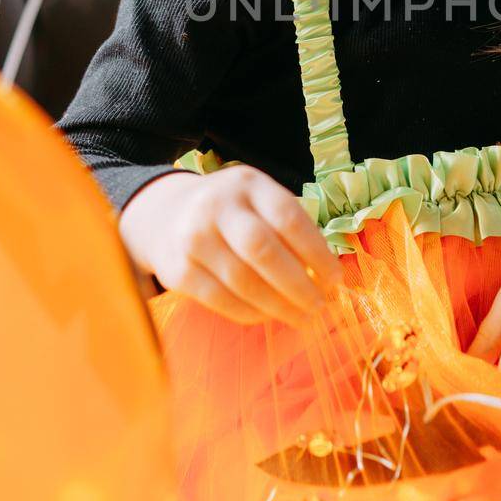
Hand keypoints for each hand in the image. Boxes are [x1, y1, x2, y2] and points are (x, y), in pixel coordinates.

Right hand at [118, 165, 341, 328]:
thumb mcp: (258, 200)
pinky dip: (250, 313)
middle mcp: (217, 206)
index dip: (317, 253)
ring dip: (279, 306)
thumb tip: (326, 276)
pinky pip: (220, 300)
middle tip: (320, 305)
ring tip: (301, 317)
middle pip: (264, 251)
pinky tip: (269, 315)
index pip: (288, 218)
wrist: (165, 214)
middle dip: (298, 285)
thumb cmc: (231, 211)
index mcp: (248, 183)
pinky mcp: (177, 270)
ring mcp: (193, 238)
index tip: (336, 279)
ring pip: (243, 282)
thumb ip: (290, 228)